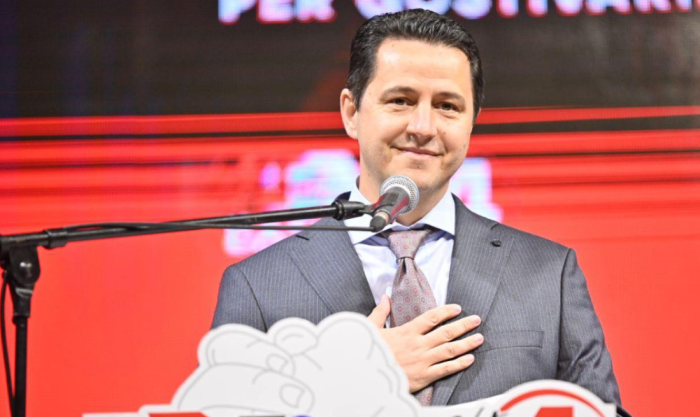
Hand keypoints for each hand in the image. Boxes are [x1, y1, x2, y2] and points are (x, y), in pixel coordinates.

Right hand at [368, 295, 483, 392]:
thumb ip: (380, 312)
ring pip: (450, 350)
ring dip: (467, 343)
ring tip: (479, 338)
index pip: (431, 318)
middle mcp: (418, 344)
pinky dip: (459, 364)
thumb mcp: (371, 329)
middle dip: (463, 325)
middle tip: (477, 320)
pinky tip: (470, 359)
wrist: (369, 377)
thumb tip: (385, 297)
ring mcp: (423, 360)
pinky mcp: (425, 376)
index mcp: (407, 332)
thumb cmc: (370, 352)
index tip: (458, 308)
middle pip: (446, 332)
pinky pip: (446, 369)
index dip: (446, 312)